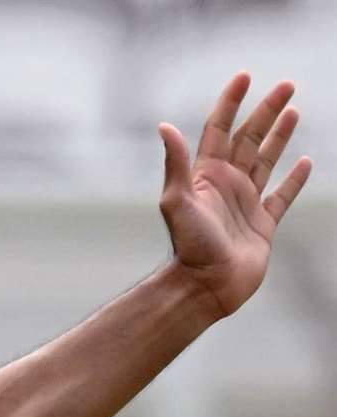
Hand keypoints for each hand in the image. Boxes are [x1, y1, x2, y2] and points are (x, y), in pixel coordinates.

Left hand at [158, 71, 312, 319]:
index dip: (231, 103)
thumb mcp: (176, 201)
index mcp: (206, 175)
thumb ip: (175, 164)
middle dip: (266, 111)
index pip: (219, 129)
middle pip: (249, 138)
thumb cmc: (189, 246)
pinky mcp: (263, 224)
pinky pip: (282, 196)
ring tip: (293, 110)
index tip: (244, 77)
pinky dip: (295, 179)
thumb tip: (164, 127)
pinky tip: (306, 162)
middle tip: (286, 85)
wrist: (205, 286)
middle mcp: (225, 185)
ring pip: (266, 160)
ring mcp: (245, 203)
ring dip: (279, 136)